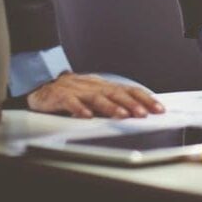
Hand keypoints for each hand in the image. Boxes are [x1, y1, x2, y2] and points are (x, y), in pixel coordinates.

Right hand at [26, 72, 165, 118]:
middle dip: (132, 103)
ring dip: (110, 107)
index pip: (129, 90)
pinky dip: (79, 109)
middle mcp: (93, 86)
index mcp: (104, 86)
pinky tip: (87, 116)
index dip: (144, 98)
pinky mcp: (60, 96)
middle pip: (116, 93)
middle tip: (144, 114)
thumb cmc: (73, 92)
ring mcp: (77, 90)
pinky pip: (71, 102)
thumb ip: (113, 102)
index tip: (158, 108)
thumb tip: (138, 112)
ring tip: (122, 115)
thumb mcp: (96, 95)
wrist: (43, 85)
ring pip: (96, 97)